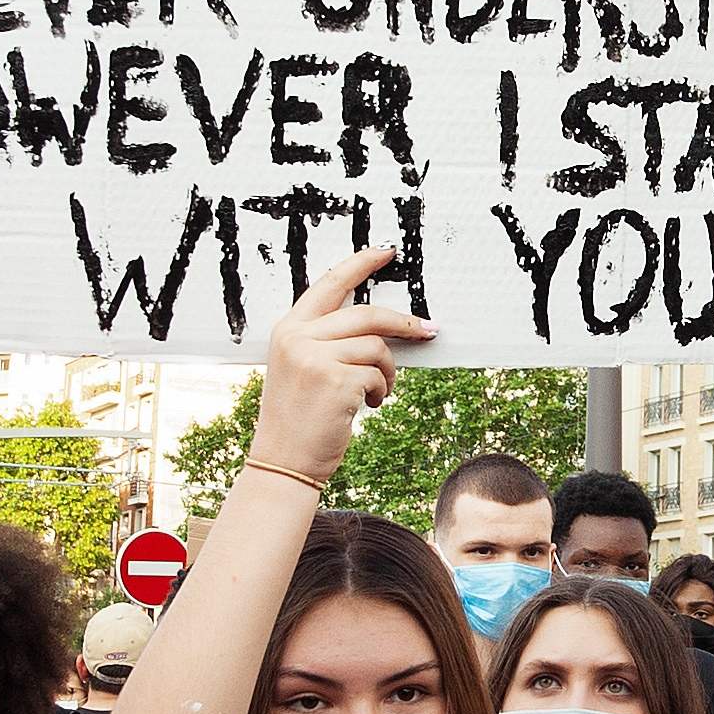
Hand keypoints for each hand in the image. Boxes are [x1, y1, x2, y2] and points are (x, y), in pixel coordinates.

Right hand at [255, 246, 434, 486]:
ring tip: (379, 391)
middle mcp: (297, 338)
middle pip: (366, 314)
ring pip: (376, 347)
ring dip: (388, 371)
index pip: (329, 283)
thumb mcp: (302, 368)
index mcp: (288, 329)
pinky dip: (382, 391)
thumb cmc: (298, 418)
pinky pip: (378, 375)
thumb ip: (326, 341)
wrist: (284, 461)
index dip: (361, 264)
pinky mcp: (336, 380)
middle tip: (429, 330)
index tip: (387, 252)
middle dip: (403, 323)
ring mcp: (315, 358)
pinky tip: (367, 406)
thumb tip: (380, 325)